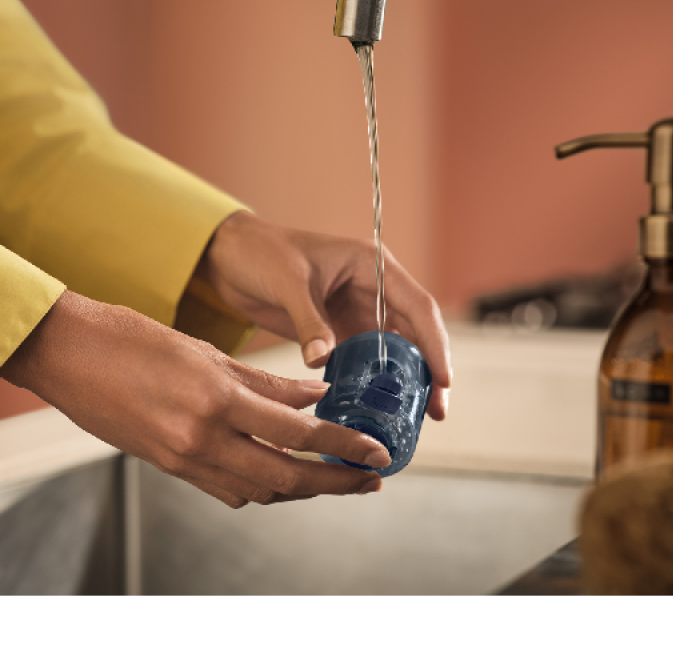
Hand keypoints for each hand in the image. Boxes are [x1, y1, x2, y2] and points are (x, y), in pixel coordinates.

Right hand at [0, 291, 389, 507]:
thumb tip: (312, 398)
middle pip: (286, 477)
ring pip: (259, 490)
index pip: (297, 432)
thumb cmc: (130, 338)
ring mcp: (181, 459)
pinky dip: (261, 486)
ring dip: (300, 488)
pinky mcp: (168, 467)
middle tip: (369, 479)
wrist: (66, 355)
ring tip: (330, 476)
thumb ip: (263, 382)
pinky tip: (278, 472)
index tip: (376, 452)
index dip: (343, 446)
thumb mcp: (205, 350)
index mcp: (215, 399)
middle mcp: (201, 438)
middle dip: (336, 483)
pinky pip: (226, 490)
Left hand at [197, 210, 451, 419]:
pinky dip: (370, 385)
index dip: (435, 345)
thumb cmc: (261, 252)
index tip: (443, 381)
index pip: (418, 307)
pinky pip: (362, 362)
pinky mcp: (335, 333)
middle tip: (435, 412)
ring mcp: (355, 313)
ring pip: (391, 353)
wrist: (229, 258)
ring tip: (411, 420)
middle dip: (428, 372)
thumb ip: (308, 320)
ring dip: (402, 383)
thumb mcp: (287, 281)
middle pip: (413, 335)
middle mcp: (372, 290)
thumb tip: (322, 360)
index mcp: (372, 266)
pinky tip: (373, 410)